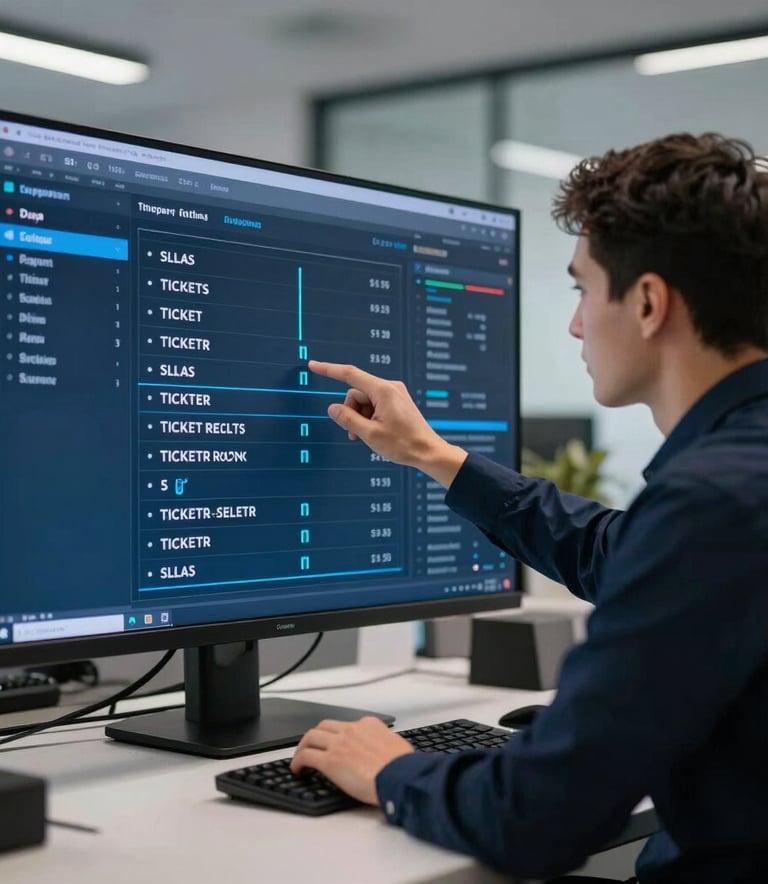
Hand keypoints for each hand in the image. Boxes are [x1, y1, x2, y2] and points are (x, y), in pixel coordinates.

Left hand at [290, 716, 413, 805]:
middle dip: (316, 735)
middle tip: (312, 746)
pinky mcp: (330, 761)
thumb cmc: (403, 767)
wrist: (400, 776)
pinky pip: (306, 756)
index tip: (337, 744)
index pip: (348, 725)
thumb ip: (385, 745)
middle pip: (325, 726)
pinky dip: (298, 761)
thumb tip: (385, 754)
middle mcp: (352, 730)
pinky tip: (298, 770)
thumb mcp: (398, 746)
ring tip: (300, 758)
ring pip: (311, 736)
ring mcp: (339, 743)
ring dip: (303, 746)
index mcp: (370, 725)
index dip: (339, 734)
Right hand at [308, 360, 466, 486]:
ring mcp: (394, 394)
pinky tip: (375, 432)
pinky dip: (369, 417)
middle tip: (355, 434)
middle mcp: (390, 387)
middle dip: (351, 412)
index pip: (350, 374)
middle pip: (356, 393)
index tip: (314, 365)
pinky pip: (375, 404)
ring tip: (368, 436)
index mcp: (383, 391)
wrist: (428, 452)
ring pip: (364, 401)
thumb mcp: (369, 434)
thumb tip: (332, 408)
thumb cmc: (403, 444)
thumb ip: (348, 419)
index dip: (329, 370)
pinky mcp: (397, 402)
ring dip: (360, 417)